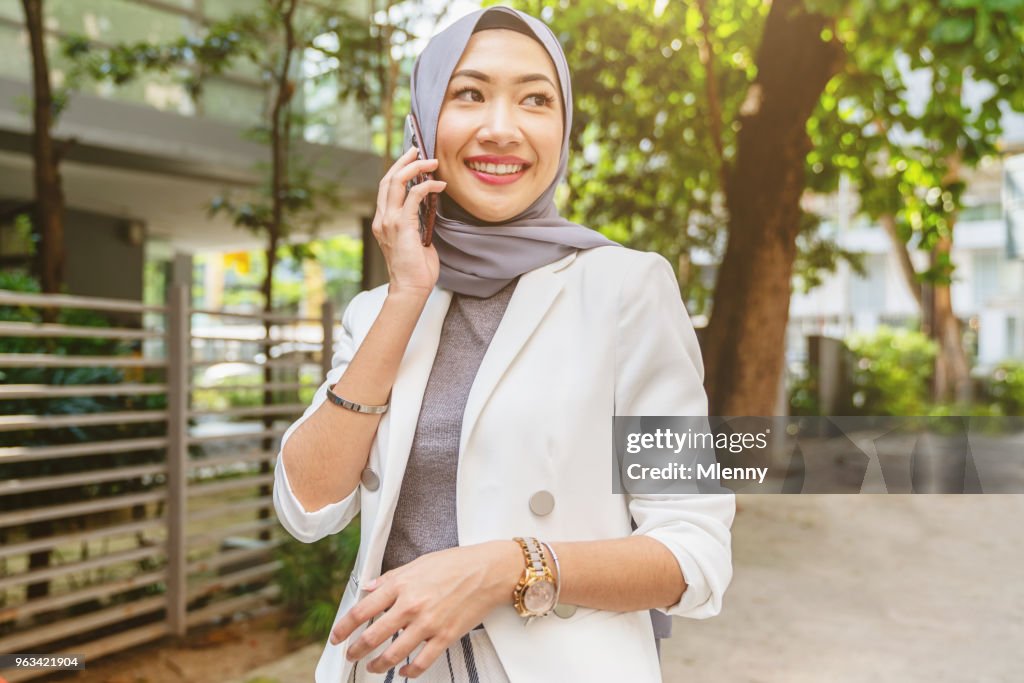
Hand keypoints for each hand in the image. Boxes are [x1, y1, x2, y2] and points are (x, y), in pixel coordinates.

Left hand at [331, 541, 520, 677]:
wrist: (489, 571)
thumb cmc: (456, 564)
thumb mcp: (419, 563)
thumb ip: (391, 578)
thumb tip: (369, 588)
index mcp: (402, 585)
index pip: (362, 610)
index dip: (344, 627)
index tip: (337, 636)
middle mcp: (411, 605)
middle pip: (372, 636)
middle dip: (356, 650)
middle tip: (351, 655)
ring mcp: (428, 624)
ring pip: (393, 654)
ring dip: (377, 665)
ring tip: (372, 667)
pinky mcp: (445, 636)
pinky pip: (422, 662)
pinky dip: (409, 671)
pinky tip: (404, 670)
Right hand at [373, 147, 446, 298]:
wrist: (411, 288)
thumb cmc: (416, 269)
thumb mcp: (416, 241)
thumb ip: (417, 223)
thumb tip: (429, 209)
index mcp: (383, 222)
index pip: (385, 189)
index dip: (397, 170)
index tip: (411, 159)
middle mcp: (382, 219)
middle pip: (387, 180)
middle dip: (403, 162)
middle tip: (418, 150)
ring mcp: (390, 222)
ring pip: (396, 183)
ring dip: (415, 169)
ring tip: (431, 162)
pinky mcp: (402, 226)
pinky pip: (413, 197)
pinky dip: (426, 186)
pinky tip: (439, 185)